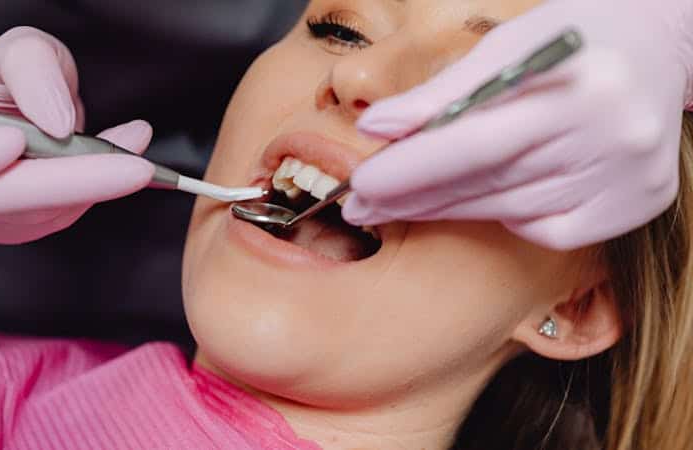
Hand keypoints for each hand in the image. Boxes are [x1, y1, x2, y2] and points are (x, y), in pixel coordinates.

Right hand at [0, 27, 154, 243]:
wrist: (15, 103)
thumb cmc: (7, 77)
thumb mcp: (22, 51)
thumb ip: (34, 70)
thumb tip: (56, 121)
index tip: (13, 139)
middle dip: (72, 181)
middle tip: (134, 165)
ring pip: (36, 213)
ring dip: (95, 181)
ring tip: (133, 140)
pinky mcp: (11, 227)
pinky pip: (57, 218)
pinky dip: (96, 190)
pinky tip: (119, 160)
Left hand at [342, 0, 692, 249]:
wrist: (663, 44)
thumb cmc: (572, 36)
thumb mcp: (506, 44)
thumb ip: (441, 92)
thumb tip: (375, 128)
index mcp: (579, 86)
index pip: (475, 142)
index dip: (411, 169)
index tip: (359, 185)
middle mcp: (612, 138)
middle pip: (487, 183)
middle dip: (413, 198)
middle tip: (361, 207)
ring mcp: (629, 178)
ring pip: (510, 211)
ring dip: (445, 211)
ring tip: (397, 207)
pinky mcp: (638, 204)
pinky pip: (549, 231)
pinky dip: (506, 219)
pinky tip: (481, 202)